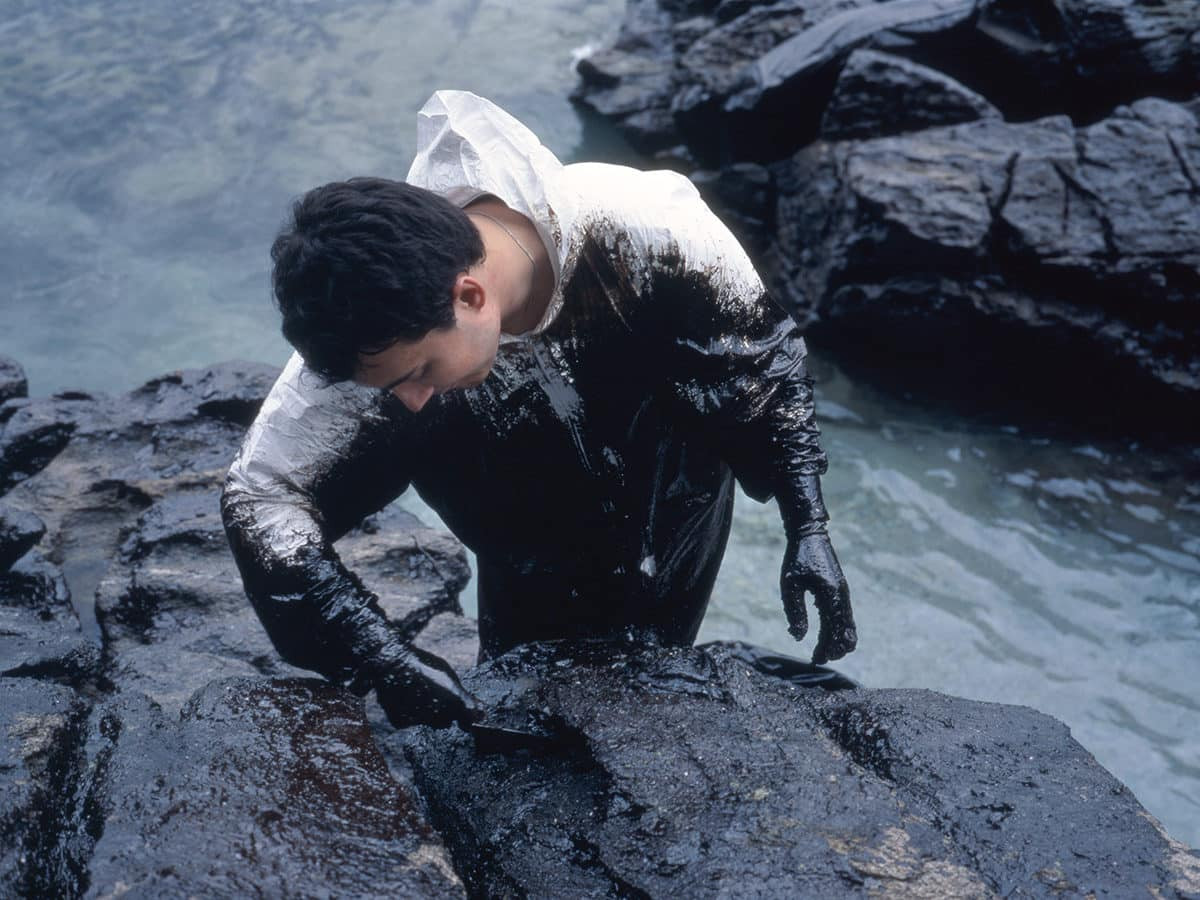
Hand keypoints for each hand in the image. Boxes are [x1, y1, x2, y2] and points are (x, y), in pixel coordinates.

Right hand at [374, 644, 481, 728]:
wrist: (393, 664)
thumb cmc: (423, 666)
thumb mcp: (449, 676)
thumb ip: (465, 697)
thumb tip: (481, 712)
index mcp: (454, 702)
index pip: (469, 722)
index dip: (468, 718)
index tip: (467, 715)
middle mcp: (438, 716)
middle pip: (446, 722)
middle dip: (445, 714)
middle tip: (436, 696)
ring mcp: (419, 720)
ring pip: (428, 722)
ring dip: (428, 713)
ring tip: (420, 694)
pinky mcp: (402, 723)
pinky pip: (410, 721)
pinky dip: (409, 713)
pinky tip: (406, 698)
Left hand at [780, 531, 856, 664]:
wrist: (809, 535)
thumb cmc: (797, 558)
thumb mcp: (790, 586)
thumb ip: (794, 612)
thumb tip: (798, 637)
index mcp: (830, 595)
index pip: (833, 630)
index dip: (825, 648)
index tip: (815, 660)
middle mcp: (842, 595)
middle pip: (846, 632)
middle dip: (834, 648)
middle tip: (818, 659)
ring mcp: (843, 592)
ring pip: (849, 625)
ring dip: (839, 640)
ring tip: (825, 651)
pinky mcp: (840, 590)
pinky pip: (845, 615)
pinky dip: (840, 628)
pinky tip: (828, 634)